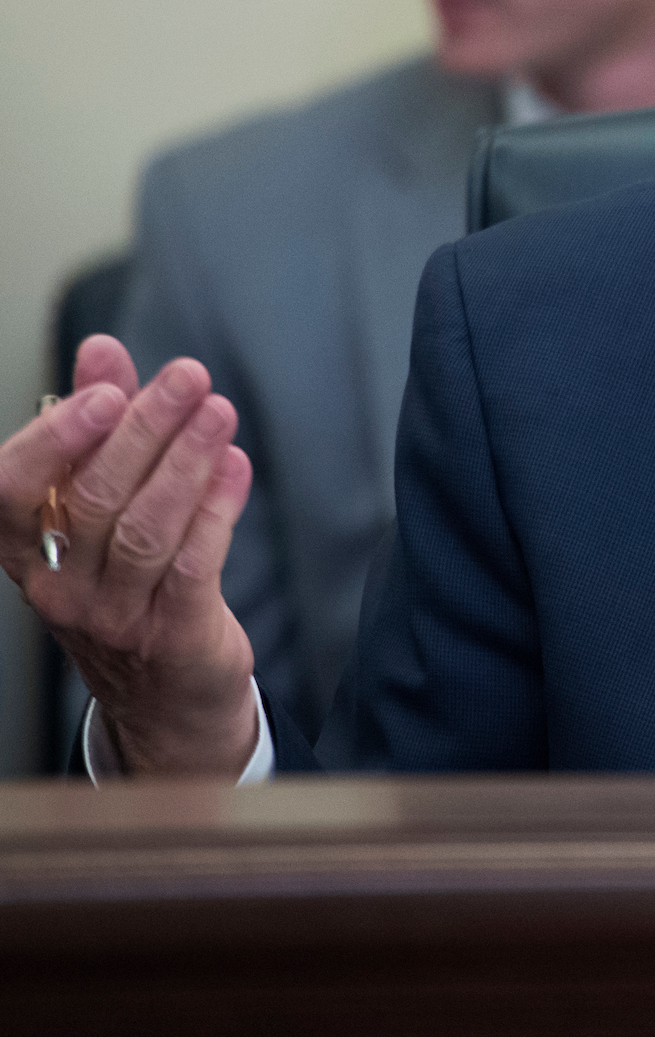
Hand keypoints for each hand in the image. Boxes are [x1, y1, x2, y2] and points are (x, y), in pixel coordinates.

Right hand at [0, 336, 258, 775]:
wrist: (166, 698)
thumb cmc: (127, 582)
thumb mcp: (99, 506)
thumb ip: (98, 427)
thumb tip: (100, 349)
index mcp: (25, 548)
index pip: (9, 491)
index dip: (55, 438)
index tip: (107, 389)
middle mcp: (57, 585)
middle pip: (94, 498)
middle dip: (146, 429)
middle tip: (188, 377)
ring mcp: (112, 616)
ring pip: (145, 529)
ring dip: (188, 461)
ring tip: (220, 411)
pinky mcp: (173, 635)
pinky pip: (193, 564)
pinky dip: (218, 509)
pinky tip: (238, 466)